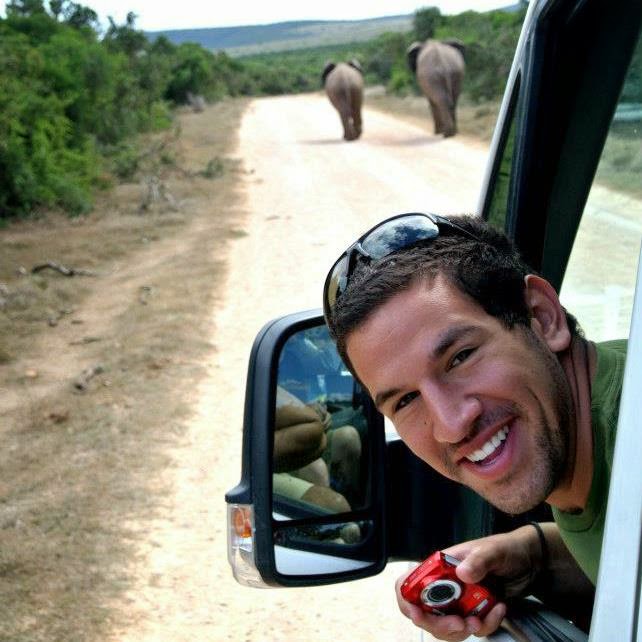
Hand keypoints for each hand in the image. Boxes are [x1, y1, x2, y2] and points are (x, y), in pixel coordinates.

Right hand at [395, 525, 541, 639]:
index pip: (409, 583)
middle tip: (459, 624)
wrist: (529, 562)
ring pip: (445, 627)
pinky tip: (499, 610)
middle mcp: (444, 585)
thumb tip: (461, 573)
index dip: (406, 600)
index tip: (417, 613)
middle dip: (438, 624)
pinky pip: (472, 629)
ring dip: (461, 631)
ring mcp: (459, 601)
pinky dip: (485, 626)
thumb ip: (478, 560)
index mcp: (439, 567)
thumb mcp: (493, 551)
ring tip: (479, 621)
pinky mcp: (474, 613)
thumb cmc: (505, 549)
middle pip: (424, 613)